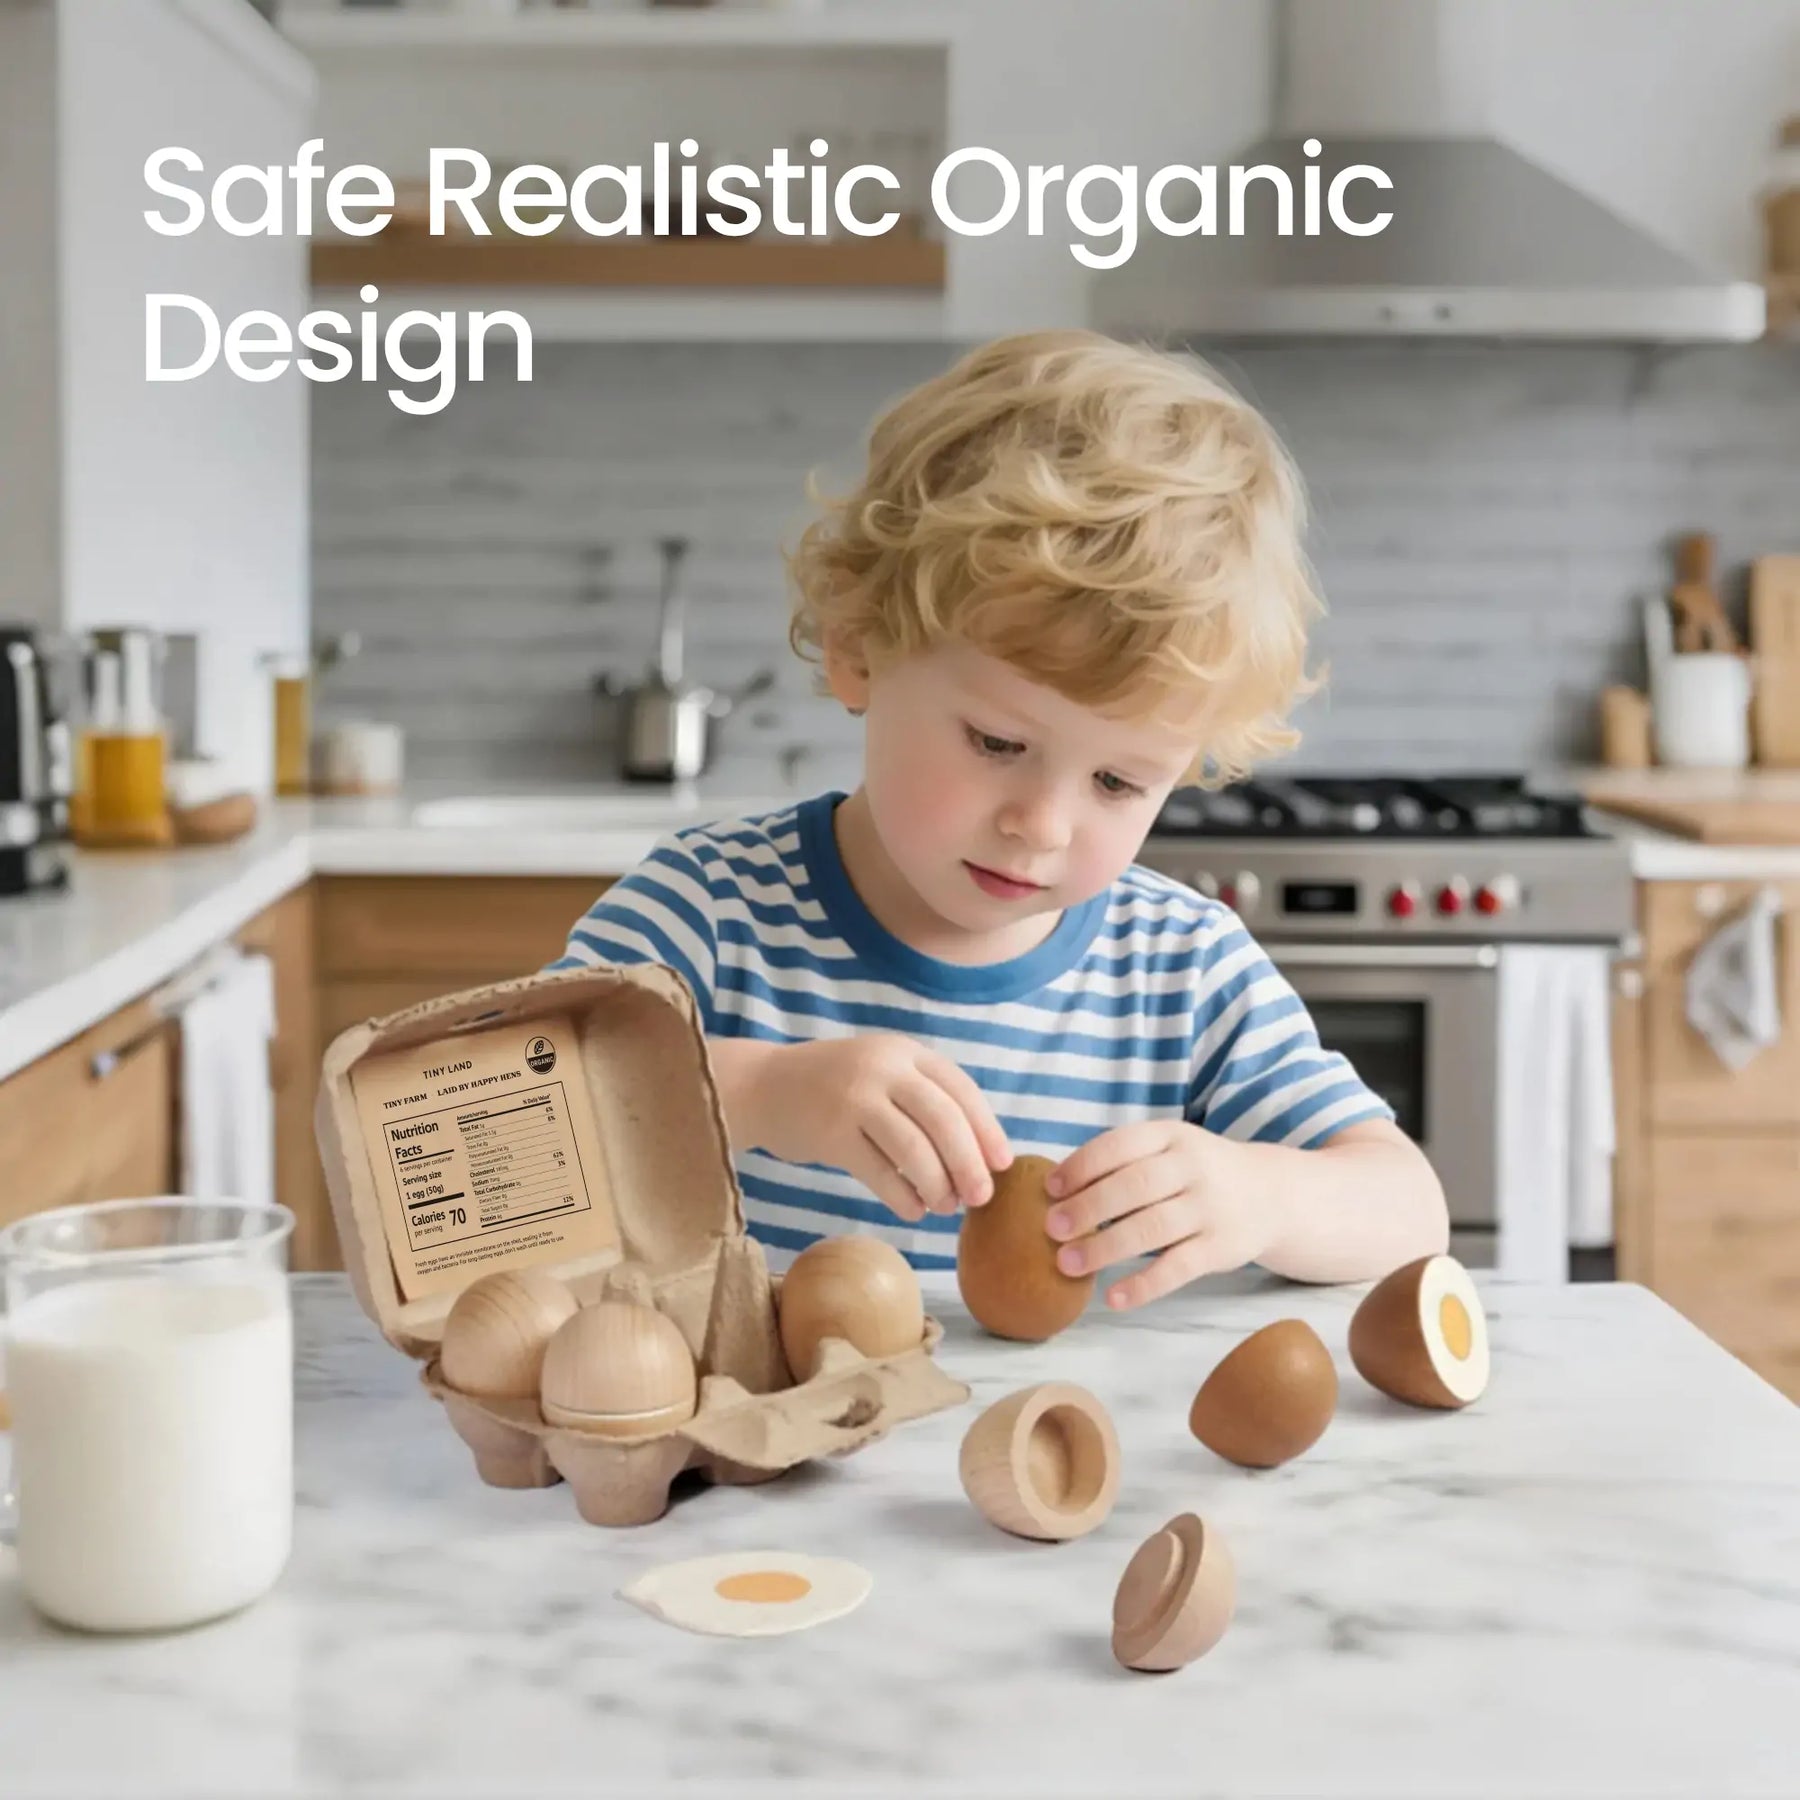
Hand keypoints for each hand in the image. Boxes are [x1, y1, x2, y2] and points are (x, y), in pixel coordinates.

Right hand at [747, 1034, 1011, 1224]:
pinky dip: (903, 1197)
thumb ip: (924, 1099)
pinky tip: (913, 1209)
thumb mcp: (882, 1072)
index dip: (987, 1130)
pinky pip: (879, 1173)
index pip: (962, 1090)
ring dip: (938, 1185)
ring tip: (944, 1207)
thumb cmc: (835, 1087)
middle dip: (969, 1164)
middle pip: (944, 1120)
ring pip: (914, 1150)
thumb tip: (980, 1156)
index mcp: (905, 1052)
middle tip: (980, 1197)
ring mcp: (855, 1098)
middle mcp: (883, 1068)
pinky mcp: (831, 1133)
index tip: (1002, 1164)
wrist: (763, 1086)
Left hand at [1043, 1120, 1280, 1309]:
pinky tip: (1113, 1298)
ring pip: (1152, 1228)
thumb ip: (1123, 1164)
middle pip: (1133, 1186)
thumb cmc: (1197, 1173)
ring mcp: (1209, 1208)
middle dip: (1087, 1208)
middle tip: (1051, 1229)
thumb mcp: (1168, 1149)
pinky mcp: (1221, 1248)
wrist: (1270, 1195)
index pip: (1120, 1145)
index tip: (1049, 1189)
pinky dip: (1143, 1285)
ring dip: (1105, 1247)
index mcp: (1170, 1136)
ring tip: (1067, 1263)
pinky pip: (1177, 1269)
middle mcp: (1192, 1167)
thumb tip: (1055, 1191)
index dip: (1081, 1166)